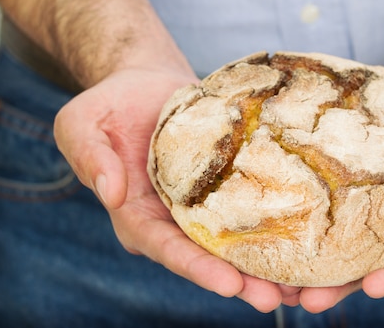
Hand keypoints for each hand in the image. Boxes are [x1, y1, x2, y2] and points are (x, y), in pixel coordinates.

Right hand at [53, 67, 288, 312]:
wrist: (145, 85)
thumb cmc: (108, 105)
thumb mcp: (82, 124)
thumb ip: (91, 158)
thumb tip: (112, 193)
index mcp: (133, 214)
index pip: (164, 248)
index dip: (196, 267)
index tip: (229, 284)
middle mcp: (168, 220)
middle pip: (204, 257)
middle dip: (239, 281)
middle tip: (275, 298)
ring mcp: (196, 206)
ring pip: (230, 242)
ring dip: (262, 265)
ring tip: (299, 285)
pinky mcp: (219, 188)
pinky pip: (245, 210)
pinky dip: (270, 228)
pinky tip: (301, 241)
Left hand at [293, 84, 383, 311]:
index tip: (373, 288)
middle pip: (374, 263)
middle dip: (343, 285)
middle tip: (308, 300)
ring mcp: (381, 205)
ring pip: (346, 241)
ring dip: (316, 263)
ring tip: (281, 283)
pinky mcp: (359, 182)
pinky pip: (335, 203)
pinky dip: (311, 219)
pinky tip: (280, 230)